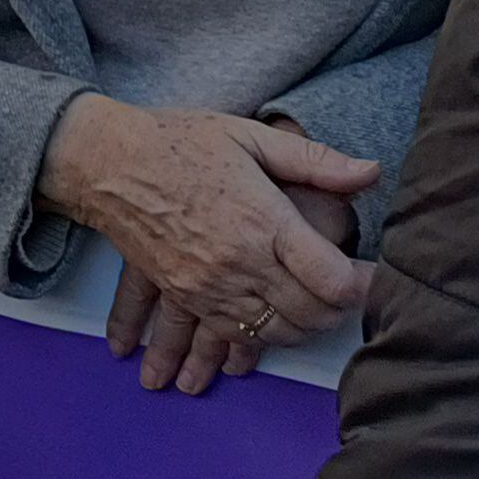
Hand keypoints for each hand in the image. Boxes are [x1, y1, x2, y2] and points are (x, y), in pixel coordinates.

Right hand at [39, 94, 377, 385]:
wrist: (104, 162)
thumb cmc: (178, 142)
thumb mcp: (250, 136)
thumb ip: (315, 159)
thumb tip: (371, 172)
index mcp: (263, 220)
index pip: (333, 279)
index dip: (364, 286)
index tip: (374, 277)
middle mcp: (239, 261)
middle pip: (309, 314)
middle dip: (337, 312)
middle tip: (346, 295)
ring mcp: (208, 285)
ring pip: (274, 333)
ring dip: (300, 330)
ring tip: (311, 313)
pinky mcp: (184, 296)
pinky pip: (229, 337)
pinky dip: (255, 343)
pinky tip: (265, 332)